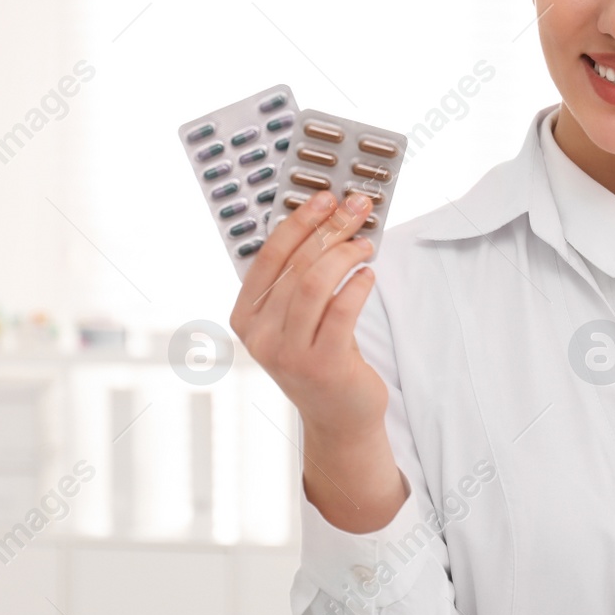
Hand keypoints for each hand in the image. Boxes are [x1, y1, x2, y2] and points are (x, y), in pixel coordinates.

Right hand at [229, 189, 405, 531]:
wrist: (339, 417)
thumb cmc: (320, 355)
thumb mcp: (297, 318)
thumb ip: (300, 278)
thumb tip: (328, 219)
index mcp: (246, 317)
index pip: (268, 257)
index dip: (296, 222)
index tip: (323, 197)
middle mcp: (260, 336)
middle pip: (296, 266)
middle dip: (329, 229)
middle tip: (356, 208)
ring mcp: (288, 353)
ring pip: (315, 284)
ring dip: (344, 253)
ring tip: (365, 243)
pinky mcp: (322, 365)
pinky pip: (341, 310)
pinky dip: (358, 285)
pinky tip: (368, 274)